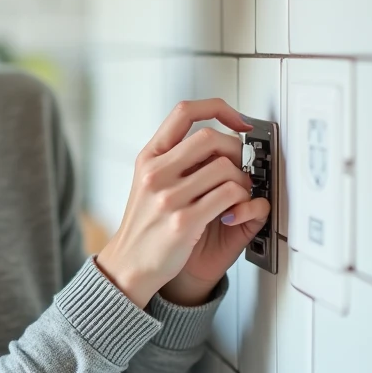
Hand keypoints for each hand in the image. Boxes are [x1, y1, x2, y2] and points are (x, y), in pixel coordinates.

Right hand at [95, 100, 267, 307]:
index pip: (184, 112)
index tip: (238, 121)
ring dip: (242, 180)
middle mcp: (155, 173)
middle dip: (236, 148)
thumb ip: (176, 158)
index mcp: (149, 157)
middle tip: (241, 164)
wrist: (130, 264)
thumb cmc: (145, 224)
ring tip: (236, 193)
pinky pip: (229, 196)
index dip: (218, 108)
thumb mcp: (149, 181)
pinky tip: (233, 210)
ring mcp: (168, 197)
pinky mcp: (184, 222)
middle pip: (209, 137)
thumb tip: (219, 141)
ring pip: (225, 168)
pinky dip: (241, 201)